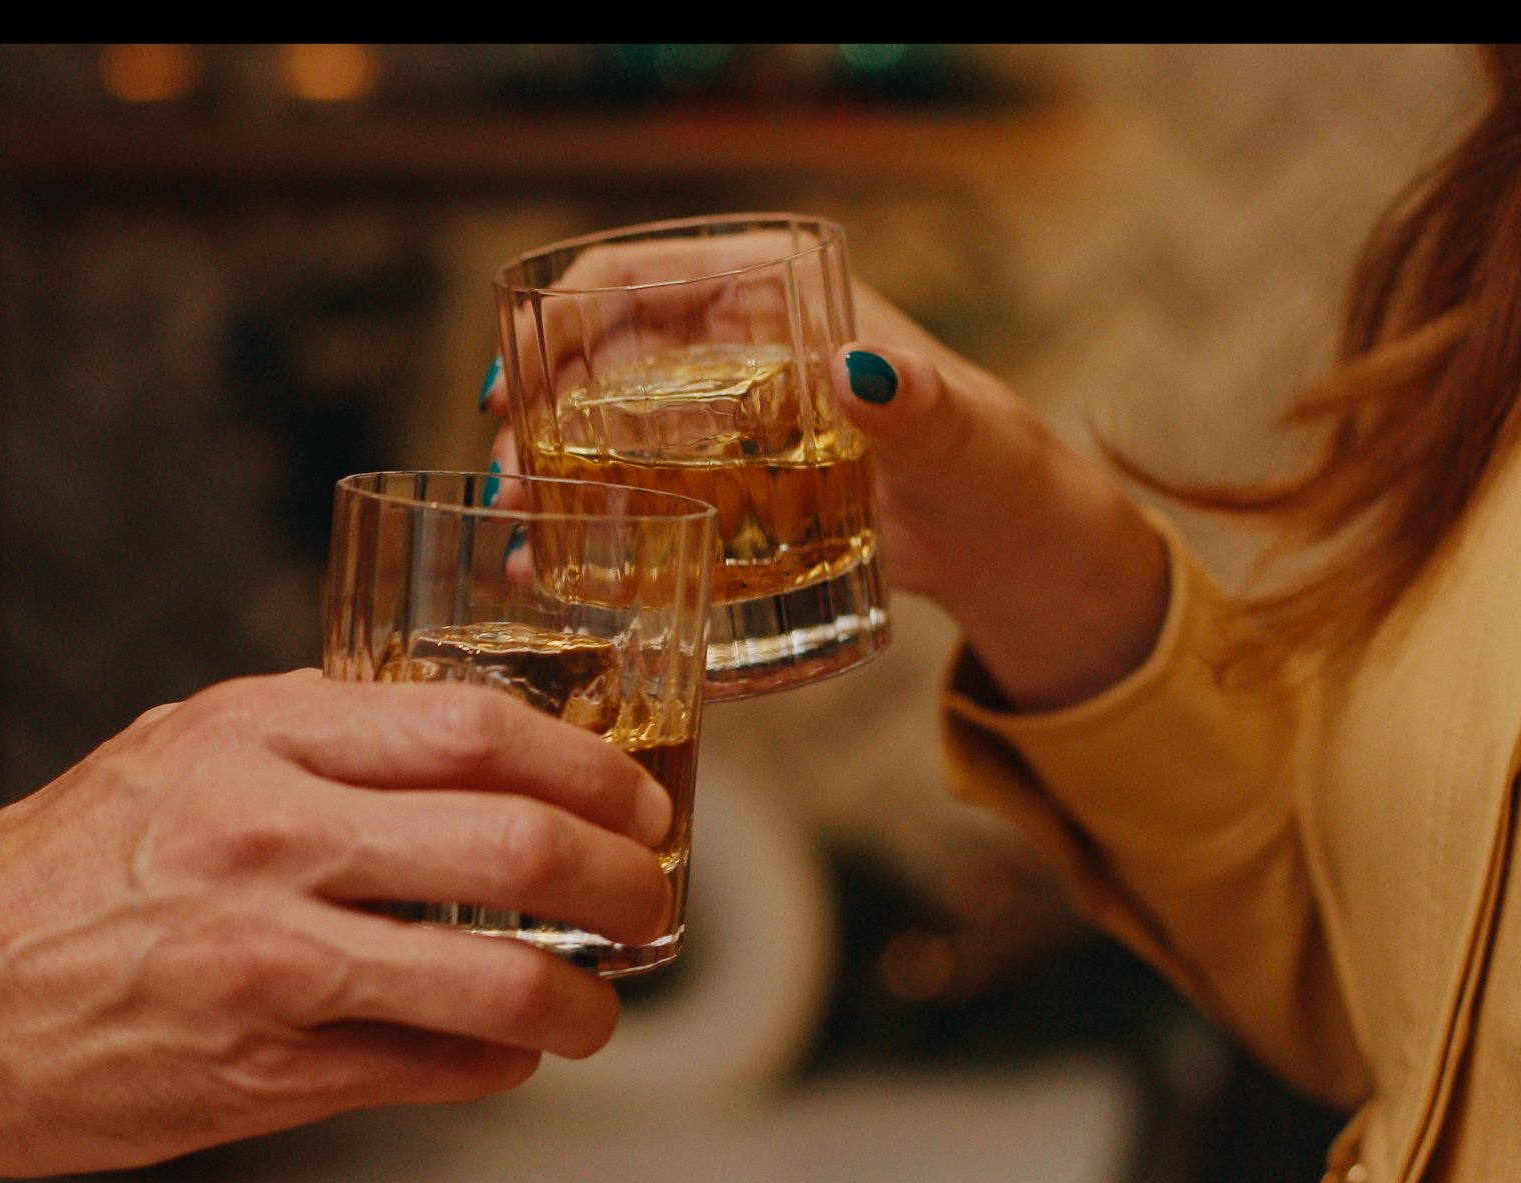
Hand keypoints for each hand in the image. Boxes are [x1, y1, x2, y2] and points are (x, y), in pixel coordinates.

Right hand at [0, 671, 672, 1182]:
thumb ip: (316, 736)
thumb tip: (473, 749)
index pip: (480, 729)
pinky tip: (503, 1053)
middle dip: (627, 880)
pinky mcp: (262, 1075)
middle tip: (651, 895)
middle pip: (520, 848)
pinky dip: (498, 1065)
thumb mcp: (178, 748)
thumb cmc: (59, 868)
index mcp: (255, 734)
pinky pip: (436, 1074)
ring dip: (586, 1002)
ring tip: (598, 1007)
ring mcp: (271, 964)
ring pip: (501, 984)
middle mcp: (269, 838)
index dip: (590, 769)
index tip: (635, 799)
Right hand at [483, 266, 1170, 712]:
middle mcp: (738, 349)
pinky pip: (640, 494)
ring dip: (550, 469)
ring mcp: (726, 424)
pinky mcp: (728, 493)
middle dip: (537, 405)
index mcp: (782, 295)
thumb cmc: (1003, 473)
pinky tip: (555, 568)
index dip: (564, 315)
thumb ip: (923, 409)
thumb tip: (861, 373)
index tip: (516, 373)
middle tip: (507, 474)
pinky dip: (593, 524)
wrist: (1014, 552)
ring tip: (520, 529)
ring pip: (606, 427)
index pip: (645, 275)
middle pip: (602, 355)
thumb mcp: (968, 437)